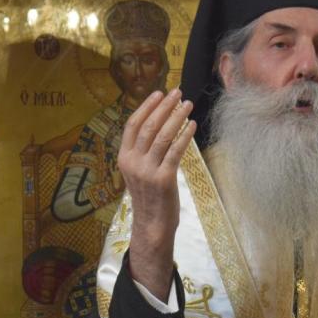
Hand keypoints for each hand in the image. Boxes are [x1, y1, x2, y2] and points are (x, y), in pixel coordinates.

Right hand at [117, 89, 195, 298]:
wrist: (152, 224)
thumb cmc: (149, 196)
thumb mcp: (139, 171)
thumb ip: (143, 151)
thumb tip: (159, 122)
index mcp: (123, 158)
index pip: (132, 125)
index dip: (146, 107)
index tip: (159, 93)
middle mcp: (133, 162)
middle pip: (149, 126)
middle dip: (165, 107)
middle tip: (178, 93)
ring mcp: (147, 171)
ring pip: (163, 136)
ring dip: (177, 117)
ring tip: (188, 105)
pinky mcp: (164, 179)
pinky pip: (176, 151)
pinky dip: (185, 136)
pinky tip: (193, 126)